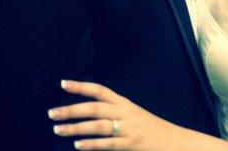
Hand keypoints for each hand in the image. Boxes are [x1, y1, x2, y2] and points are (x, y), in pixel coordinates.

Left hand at [49, 80, 182, 149]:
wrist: (177, 141)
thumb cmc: (152, 130)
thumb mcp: (134, 116)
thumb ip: (115, 114)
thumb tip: (90, 115)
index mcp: (125, 104)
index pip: (100, 91)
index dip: (81, 86)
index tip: (62, 83)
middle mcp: (126, 113)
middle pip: (95, 107)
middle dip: (71, 109)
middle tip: (51, 113)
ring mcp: (129, 128)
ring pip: (98, 125)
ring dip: (76, 128)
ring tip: (57, 130)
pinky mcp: (132, 144)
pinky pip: (109, 144)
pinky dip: (92, 145)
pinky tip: (78, 146)